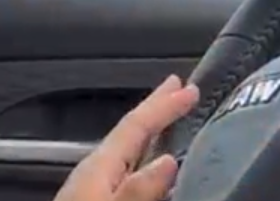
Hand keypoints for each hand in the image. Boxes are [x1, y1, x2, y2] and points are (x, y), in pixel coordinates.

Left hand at [53, 75, 200, 200]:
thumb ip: (136, 192)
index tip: (189, 88)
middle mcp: (93, 173)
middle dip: (154, 110)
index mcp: (98, 169)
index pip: (135, 126)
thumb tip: (167, 161)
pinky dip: (139, 158)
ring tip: (168, 120)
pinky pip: (122, 170)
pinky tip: (145, 169)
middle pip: (129, 133)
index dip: (163, 106)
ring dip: (149, 133)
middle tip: (178, 88)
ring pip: (125, 151)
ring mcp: (90, 190)